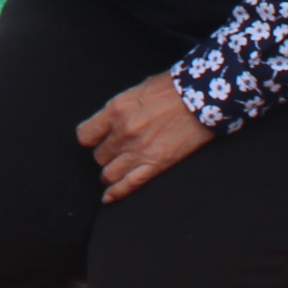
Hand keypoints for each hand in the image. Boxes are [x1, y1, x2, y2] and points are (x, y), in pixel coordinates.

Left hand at [78, 74, 215, 202]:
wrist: (202, 97)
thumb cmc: (171, 89)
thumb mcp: (137, 91)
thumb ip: (120, 109)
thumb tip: (110, 122)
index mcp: (116, 110)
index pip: (85, 135)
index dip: (91, 139)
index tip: (97, 140)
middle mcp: (123, 133)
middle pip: (99, 156)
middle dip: (106, 155)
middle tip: (116, 151)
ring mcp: (139, 151)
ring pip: (109, 174)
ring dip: (111, 173)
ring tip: (118, 169)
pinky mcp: (156, 165)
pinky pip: (129, 185)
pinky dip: (116, 194)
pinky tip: (108, 197)